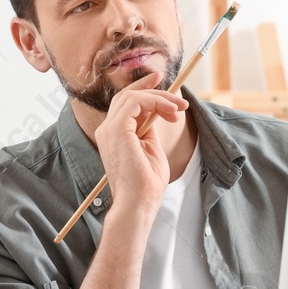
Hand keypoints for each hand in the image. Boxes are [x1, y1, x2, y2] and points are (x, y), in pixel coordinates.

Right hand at [92, 71, 186, 215]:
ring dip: (160, 98)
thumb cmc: (146, 184)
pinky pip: (136, 102)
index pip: (125, 104)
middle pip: (126, 96)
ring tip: (179, 109)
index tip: (162, 84)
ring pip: (132, 96)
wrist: (138, 203)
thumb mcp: (150, 149)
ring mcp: (109, 129)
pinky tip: (170, 112)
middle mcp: (107, 130)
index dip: (143, 90)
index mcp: (114, 135)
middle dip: (151, 88)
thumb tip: (158, 113)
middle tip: (177, 93)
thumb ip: (149, 130)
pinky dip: (155, 102)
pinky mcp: (117, 130)